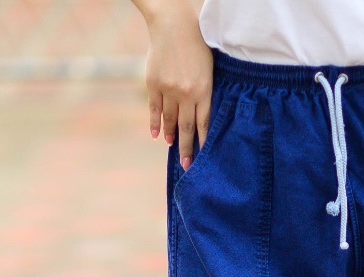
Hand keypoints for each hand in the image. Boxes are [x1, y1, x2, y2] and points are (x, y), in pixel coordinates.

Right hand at [144, 4, 213, 169]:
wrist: (173, 24)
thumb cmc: (197, 45)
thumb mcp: (209, 69)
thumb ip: (207, 92)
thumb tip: (204, 117)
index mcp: (204, 90)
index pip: (204, 124)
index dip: (203, 143)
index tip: (203, 159)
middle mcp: (186, 94)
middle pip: (187, 128)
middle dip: (187, 149)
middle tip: (187, 166)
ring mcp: (168, 89)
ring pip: (170, 120)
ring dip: (171, 135)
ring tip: (172, 146)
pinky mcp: (154, 83)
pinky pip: (154, 109)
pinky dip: (154, 123)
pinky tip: (156, 135)